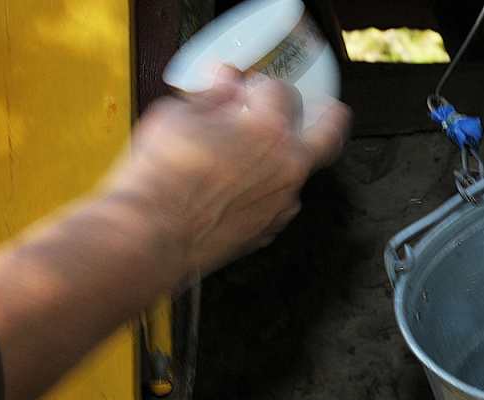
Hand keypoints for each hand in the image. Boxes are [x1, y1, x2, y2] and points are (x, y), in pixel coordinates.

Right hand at [105, 66, 350, 281]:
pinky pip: (278, 202)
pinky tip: (236, 191)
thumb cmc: (160, 177)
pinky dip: (265, 191)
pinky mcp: (271, 228)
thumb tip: (225, 81)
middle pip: (329, 134)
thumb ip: (211, 97)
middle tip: (328, 110)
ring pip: (298, 172)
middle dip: (331, 117)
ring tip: (252, 157)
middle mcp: (288, 167)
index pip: (281, 91)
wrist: (151, 234)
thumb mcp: (177, 117)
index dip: (261, 85)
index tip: (247, 87)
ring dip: (284, 160)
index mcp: (268, 130)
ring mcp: (284, 202)